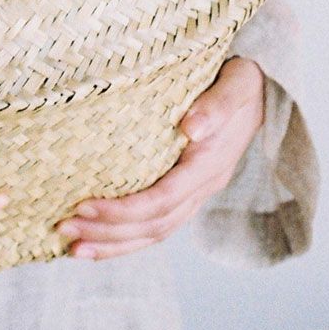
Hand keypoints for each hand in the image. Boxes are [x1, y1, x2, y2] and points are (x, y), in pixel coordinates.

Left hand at [55, 56, 264, 259]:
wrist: (265, 91)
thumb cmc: (243, 83)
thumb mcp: (236, 85)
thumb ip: (216, 106)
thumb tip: (191, 127)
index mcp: (208, 165)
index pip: (162, 200)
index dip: (123, 209)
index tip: (83, 204)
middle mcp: (203, 186)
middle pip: (154, 225)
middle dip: (108, 233)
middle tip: (63, 229)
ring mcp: (197, 192)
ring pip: (155, 232)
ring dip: (113, 244)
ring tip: (72, 247)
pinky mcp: (188, 190)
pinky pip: (158, 223)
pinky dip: (127, 236)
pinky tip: (98, 238)